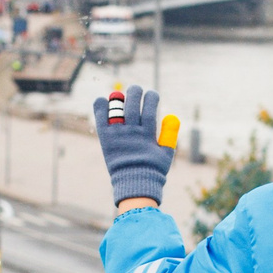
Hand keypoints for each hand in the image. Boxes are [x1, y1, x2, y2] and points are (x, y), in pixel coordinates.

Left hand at [94, 83, 174, 206]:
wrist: (133, 183)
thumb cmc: (152, 169)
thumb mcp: (166, 153)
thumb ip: (170, 135)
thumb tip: (172, 116)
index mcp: (147, 135)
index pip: (149, 109)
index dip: (151, 98)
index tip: (152, 94)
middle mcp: (132, 132)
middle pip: (133, 106)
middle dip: (136, 93)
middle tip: (137, 89)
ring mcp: (118, 135)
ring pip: (118, 110)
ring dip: (119, 98)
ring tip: (121, 93)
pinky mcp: (106, 138)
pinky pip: (101, 120)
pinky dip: (100, 108)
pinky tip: (102, 100)